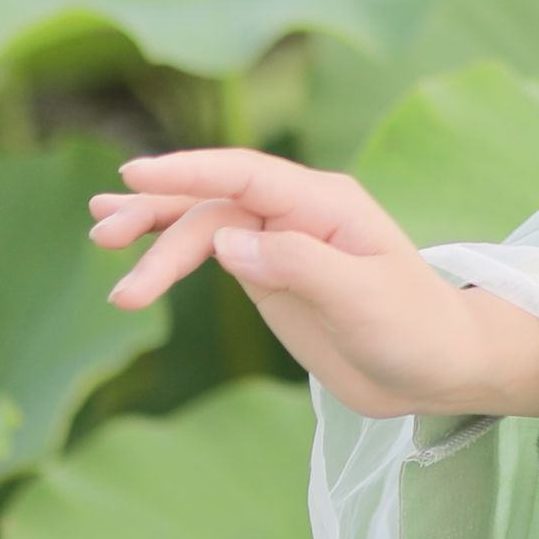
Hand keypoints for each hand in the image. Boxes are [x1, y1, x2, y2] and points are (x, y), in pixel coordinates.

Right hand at [88, 150, 538, 423]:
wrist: (437, 367)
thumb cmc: (415, 329)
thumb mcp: (364, 300)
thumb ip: (299, 266)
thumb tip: (227, 243)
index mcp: (326, 203)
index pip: (247, 175)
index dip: (190, 170)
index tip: (135, 175)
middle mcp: (298, 212)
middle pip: (214, 201)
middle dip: (158, 213)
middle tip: (104, 238)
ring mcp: (279, 240)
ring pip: (203, 223)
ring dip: (153, 231)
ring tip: (101, 241)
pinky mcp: (267, 273)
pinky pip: (208, 250)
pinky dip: (168, 247)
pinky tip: (131, 247)